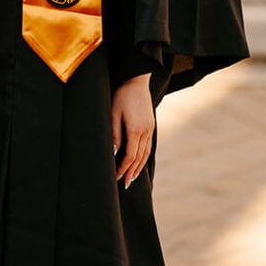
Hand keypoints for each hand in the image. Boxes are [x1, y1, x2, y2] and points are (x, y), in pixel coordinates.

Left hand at [112, 73, 153, 189]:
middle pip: (139, 158)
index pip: (129, 156)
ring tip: (132, 177)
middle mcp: (146, 131)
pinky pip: (148, 146)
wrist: (136, 81)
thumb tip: (114, 154)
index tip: (116, 177)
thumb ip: (114, 135)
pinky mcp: (151, 125)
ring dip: (139, 167)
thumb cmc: (121, 96)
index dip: (123, 168)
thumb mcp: (113, 114)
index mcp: (136, 129)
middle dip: (131, 172)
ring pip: (145, 153)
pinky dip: (143, 157)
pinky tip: (139, 162)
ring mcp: (150, 128)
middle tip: (125, 184)